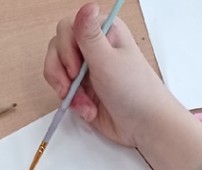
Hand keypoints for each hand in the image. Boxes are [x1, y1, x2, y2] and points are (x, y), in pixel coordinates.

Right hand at [44, 3, 171, 148]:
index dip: (66, 50)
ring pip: (58, 72)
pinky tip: (89, 111)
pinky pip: (64, 92)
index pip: (67, 29)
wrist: (144, 125)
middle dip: (61, 73)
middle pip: (57, 50)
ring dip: (68, 92)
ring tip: (86, 105)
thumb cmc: (133, 91)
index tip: (76, 70)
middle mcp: (92, 47)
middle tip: (70, 88)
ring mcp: (86, 69)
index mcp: (102, 31)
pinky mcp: (83, 89)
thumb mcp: (108, 61)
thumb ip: (90, 36)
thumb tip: (87, 5)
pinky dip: (73, 103)